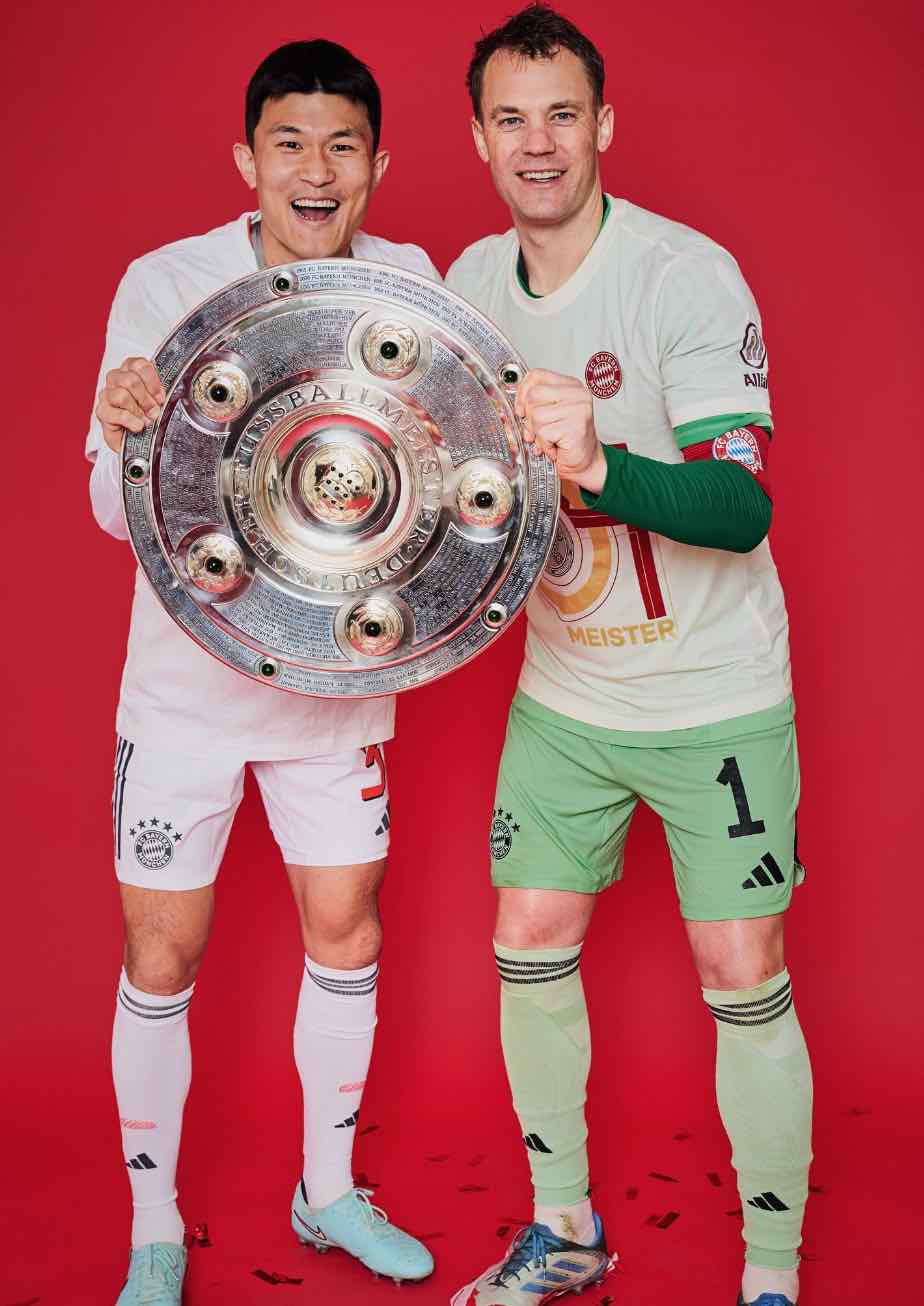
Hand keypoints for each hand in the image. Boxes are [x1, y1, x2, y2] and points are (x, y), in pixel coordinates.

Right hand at [95, 357, 165, 452]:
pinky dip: (131, 421)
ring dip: (138, 410)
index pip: (139, 365)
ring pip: (122, 395)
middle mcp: (116, 379)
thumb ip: (159, 393)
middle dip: (146, 399)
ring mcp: (107, 395)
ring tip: (147, 420)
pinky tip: (138, 426)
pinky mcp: (102, 412)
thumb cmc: (146, 416)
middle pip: (130, 380)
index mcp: (130, 371)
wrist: (135, 441)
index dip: (152, 382)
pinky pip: (117, 413)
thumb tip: (160, 397)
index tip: (160, 398)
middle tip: (154, 411)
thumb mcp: (157, 402)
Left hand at [515, 368, 607, 493]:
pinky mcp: (576, 426)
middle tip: (539, 430)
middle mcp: (578, 394)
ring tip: (549, 440)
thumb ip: (535, 404)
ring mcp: (579, 409)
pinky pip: (543, 432)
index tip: (521, 408)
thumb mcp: (549, 415)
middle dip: (529, 417)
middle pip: (533, 395)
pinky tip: (555, 447)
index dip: (522, 392)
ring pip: (536, 415)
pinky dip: (544, 444)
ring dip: (538, 433)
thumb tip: (514, 404)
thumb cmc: (566, 441)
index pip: (537, 376)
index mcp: (571, 386)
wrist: (584, 463)